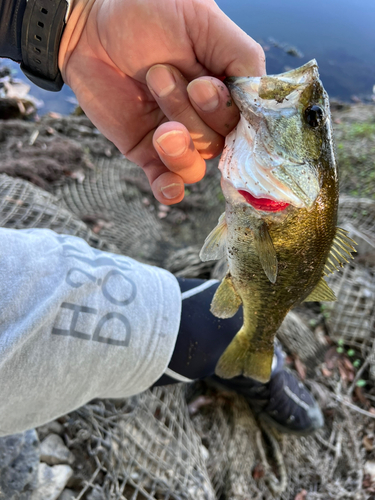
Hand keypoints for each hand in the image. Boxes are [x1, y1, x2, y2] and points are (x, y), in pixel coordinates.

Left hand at [59, 0, 264, 203]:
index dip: (225, 114)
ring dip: (176, 141)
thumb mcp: (205, 22)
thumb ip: (242, 59)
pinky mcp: (146, 151)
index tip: (204, 86)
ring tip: (151, 94)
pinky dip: (169, 189)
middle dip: (192, 113)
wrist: (91, 21)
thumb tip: (262, 98)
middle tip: (161, 72)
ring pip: (194, 165)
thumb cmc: (149, 10)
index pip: (246, 124)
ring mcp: (176, 138)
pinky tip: (167, 187)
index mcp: (226, 91)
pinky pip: (166, 182)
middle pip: (218, 144)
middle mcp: (205, 119)